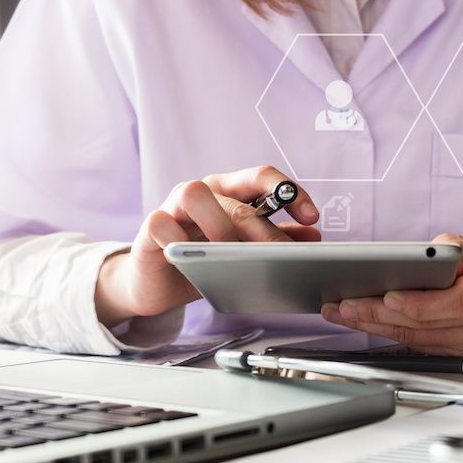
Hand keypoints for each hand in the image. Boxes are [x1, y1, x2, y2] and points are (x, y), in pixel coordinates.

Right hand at [96, 165, 319, 325]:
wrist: (159, 285)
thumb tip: (312, 237)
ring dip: (218, 226)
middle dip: (263, 229)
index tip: (311, 216)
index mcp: (230, 192)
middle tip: (280, 254)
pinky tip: (189, 258)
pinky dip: (176, 238)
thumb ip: (275, 239)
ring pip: (194, 193)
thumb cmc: (203, 261)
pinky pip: (161, 222)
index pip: (261, 177)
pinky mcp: (150, 226)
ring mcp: (174, 205)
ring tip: (230, 255)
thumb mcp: (244, 252)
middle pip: (237, 198)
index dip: (289, 192)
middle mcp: (203, 191)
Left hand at [320, 234, 462, 354]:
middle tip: (347, 305)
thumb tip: (422, 257)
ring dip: (375, 326)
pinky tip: (363, 322)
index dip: (422, 303)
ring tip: (344, 312)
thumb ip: (449, 247)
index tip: (389, 297)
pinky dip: (386, 333)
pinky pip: (415, 344)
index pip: (458, 301)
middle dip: (382, 314)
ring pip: (417, 338)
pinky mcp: (454, 352)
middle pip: (428, 323)